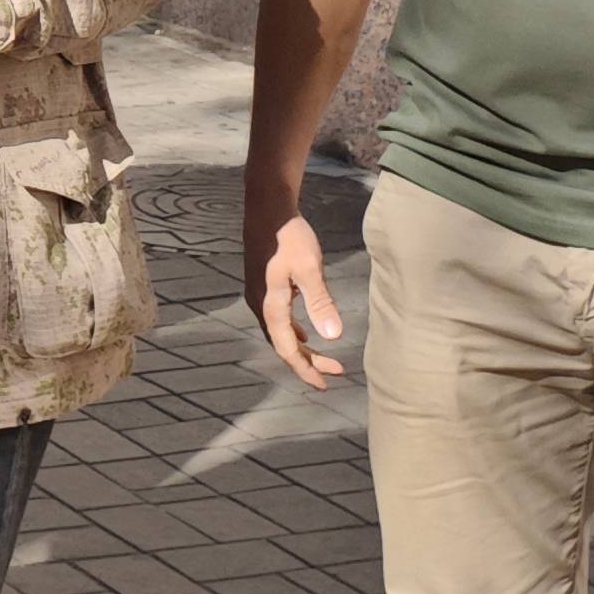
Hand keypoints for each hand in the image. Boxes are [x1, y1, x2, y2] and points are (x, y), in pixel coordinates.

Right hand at [245, 199, 345, 386]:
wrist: (266, 210)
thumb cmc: (289, 237)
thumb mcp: (309, 268)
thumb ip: (320, 302)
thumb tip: (333, 337)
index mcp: (271, 307)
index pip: (288, 349)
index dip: (306, 369)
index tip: (326, 383)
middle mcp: (261, 306)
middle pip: (283, 345)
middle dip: (307, 362)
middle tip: (332, 374)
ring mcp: (259, 296)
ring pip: (279, 333)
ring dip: (301, 349)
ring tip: (322, 359)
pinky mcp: (263, 286)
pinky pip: (277, 320)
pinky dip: (293, 332)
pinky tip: (305, 332)